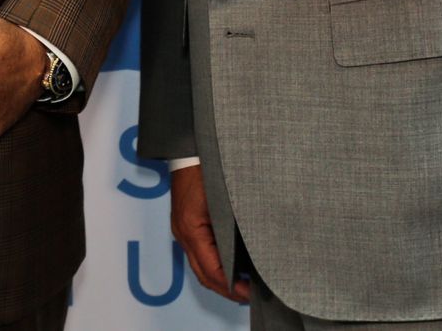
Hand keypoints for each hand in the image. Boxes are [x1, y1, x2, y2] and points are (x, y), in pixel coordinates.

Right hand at [171, 163, 250, 302]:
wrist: (190, 146)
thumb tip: (259, 245)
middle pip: (203, 273)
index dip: (231, 286)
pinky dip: (214, 263)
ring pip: (199, 265)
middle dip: (225, 288)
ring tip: (242, 284)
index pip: (211, 270)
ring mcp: (182, 228)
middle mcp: (183, 233)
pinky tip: (230, 264)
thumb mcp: (226, 197)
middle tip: (249, 295)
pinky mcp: (186, 223)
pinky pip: (198, 251)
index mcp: (192, 228)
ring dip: (219, 278)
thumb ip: (237, 222)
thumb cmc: (208, 166)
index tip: (249, 293)